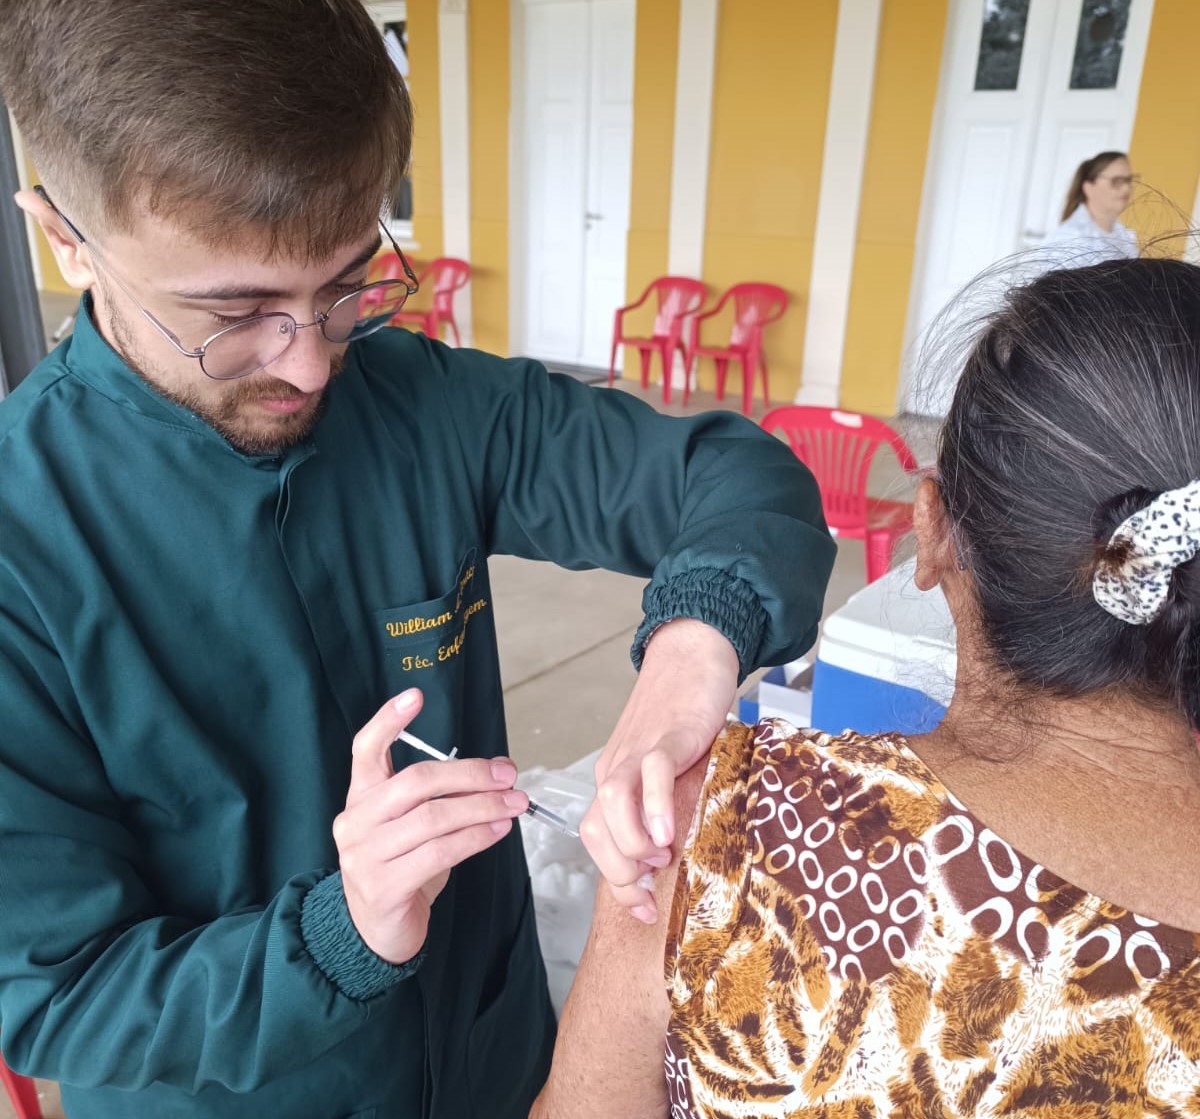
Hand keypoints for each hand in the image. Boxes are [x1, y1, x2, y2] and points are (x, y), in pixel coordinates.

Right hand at [333, 688, 529, 962]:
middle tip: (507, 773)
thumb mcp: (412, 824)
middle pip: (416, 782)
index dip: (388, 720)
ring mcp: (365, 855)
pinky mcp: (385, 886)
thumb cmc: (401, 866)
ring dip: (483, 807)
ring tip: (514, 803)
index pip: (366, 748)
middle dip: (470, 774)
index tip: (415, 695)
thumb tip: (496, 771)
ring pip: (433, 818)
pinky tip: (498, 831)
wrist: (375, 930)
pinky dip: (475, 838)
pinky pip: (439, 852)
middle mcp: (356, 821)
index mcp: (361, 796)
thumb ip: (440, 796)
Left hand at [580, 619, 737, 922]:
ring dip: (631, 844)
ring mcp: (638, 751)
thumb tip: (674, 856)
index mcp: (614, 780)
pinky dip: (654, 806)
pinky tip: (669, 830)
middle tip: (657, 885)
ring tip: (663, 856)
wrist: (692, 657)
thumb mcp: (670, 769)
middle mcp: (617, 768)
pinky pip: (649, 773)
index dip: (617, 884)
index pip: (595, 840)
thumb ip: (665, 805)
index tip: (646, 912)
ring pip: (610, 805)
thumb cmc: (684, 715)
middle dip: (621, 872)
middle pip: (594, 831)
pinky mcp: (667, 735)